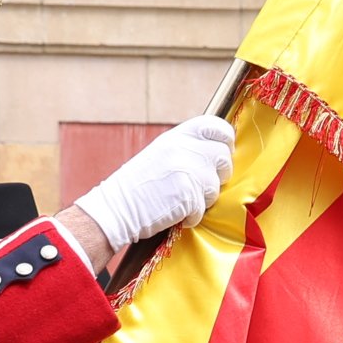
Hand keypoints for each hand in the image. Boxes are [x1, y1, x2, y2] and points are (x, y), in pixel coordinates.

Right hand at [72, 114, 240, 257]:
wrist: (116, 208)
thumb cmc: (138, 184)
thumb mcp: (162, 152)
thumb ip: (188, 148)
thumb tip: (219, 151)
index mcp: (177, 135)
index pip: (217, 126)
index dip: (226, 140)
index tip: (224, 152)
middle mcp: (184, 149)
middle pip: (224, 157)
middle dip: (219, 174)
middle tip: (201, 185)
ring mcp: (188, 171)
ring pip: (216, 185)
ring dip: (204, 198)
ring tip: (181, 199)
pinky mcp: (189, 195)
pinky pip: (204, 208)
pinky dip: (192, 216)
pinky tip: (175, 212)